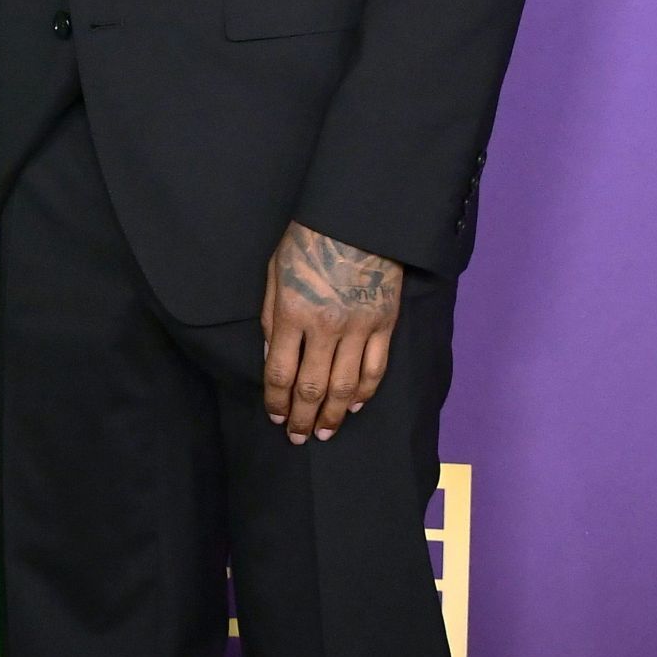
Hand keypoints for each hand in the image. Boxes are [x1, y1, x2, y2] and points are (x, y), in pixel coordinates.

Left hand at [261, 222, 402, 443]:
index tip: (275, 417)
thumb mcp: (274, 273)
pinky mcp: (385, 323)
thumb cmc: (308, 240)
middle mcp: (325, 327)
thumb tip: (272, 355)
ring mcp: (359, 327)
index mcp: (292, 313)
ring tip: (325, 433)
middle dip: (303, 418)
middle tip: (298, 437)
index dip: (275, 401)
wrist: (357, 218)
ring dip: (333, 415)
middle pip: (312, 387)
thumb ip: (271, 317)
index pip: (280, 372)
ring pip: (345, 385)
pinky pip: (376, 368)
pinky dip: (365, 391)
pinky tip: (353, 405)